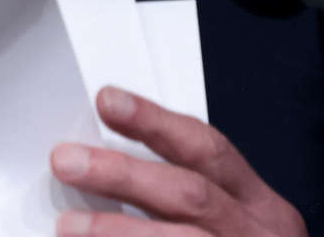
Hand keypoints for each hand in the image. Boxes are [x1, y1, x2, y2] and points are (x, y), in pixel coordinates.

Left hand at [49, 86, 306, 235]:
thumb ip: (175, 195)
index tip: (107, 100)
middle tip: (66, 161)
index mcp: (256, 204)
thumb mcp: (229, 221)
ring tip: (68, 226)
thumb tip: (99, 164)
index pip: (205, 149)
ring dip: (119, 230)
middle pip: (188, 194)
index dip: (155, 121)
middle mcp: (255, 233)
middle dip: (124, 174)